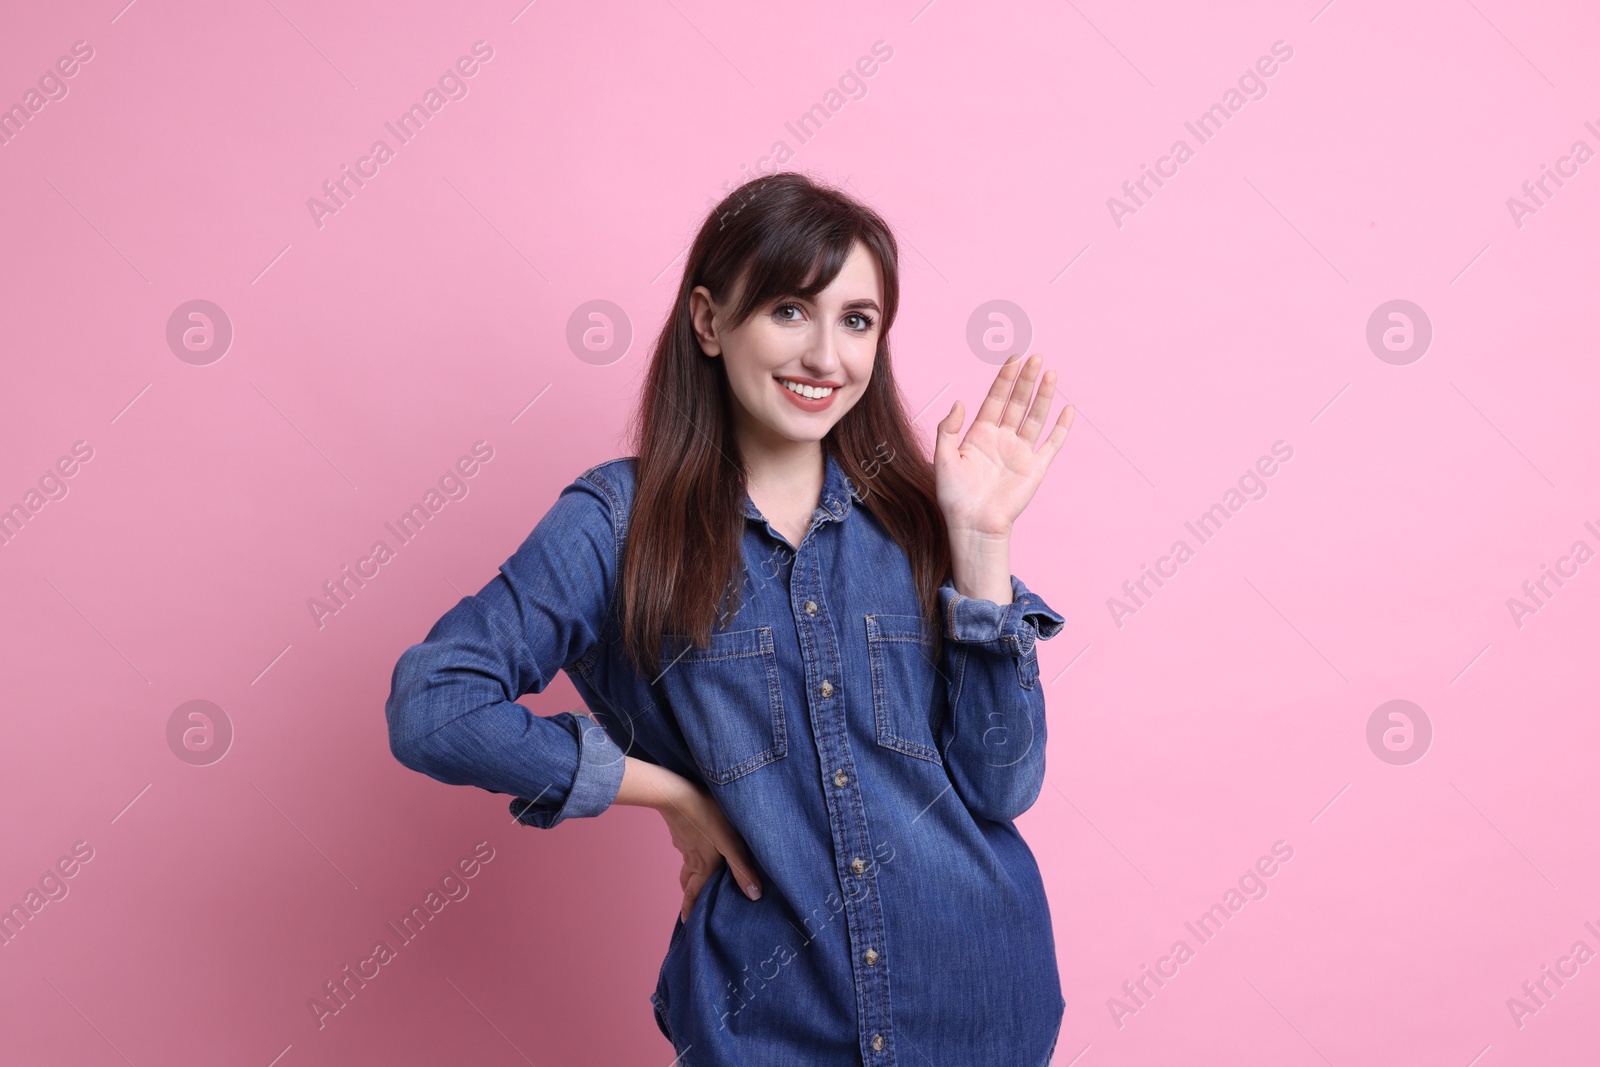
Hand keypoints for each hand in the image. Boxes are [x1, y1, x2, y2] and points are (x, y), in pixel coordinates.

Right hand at [656, 778, 762, 921]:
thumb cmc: (708, 816)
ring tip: (695, 878)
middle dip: (690, 895)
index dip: (691, 910)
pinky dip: (689, 853)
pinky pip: (685, 847)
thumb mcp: (730, 843)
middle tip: (692, 905)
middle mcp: (691, 858)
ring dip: (690, 875)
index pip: (694, 894)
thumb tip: (754, 896)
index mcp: (703, 866)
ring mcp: (683, 843)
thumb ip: (741, 868)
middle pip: (688, 882)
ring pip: (686, 864)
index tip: (687, 924)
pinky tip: (696, 843)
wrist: (677, 793)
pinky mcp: (680, 829)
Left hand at [934, 353, 1073, 536]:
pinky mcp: (1036, 467)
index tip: (1014, 358)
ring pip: (1035, 416)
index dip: (1004, 378)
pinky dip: (1061, 427)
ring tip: (1051, 373)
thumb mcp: (943, 458)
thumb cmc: (954, 495)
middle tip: (1036, 357)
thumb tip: (959, 402)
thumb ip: (948, 429)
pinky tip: (1068, 409)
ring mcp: (1021, 451)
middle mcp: (1002, 438)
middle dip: (1026, 379)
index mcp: (980, 433)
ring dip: (1043, 395)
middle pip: (1017, 402)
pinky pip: (1052, 443)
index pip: (995, 399)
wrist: (973, 525)